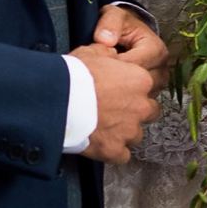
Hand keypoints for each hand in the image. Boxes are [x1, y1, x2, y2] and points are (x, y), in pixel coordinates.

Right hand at [69, 44, 159, 164]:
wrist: (57, 100)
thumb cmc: (73, 76)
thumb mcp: (92, 52)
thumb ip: (109, 54)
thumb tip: (112, 54)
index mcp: (140, 80)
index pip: (149, 85)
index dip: (134, 88)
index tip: (121, 90)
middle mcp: (140, 106)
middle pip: (149, 111)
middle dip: (135, 111)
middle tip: (115, 108)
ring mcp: (129, 130)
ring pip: (136, 135)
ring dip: (124, 132)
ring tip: (105, 127)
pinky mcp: (114, 149)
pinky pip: (122, 155)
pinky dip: (112, 151)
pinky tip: (100, 144)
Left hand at [93, 4, 168, 91]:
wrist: (126, 32)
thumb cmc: (121, 25)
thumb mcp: (114, 16)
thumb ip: (109, 23)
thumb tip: (105, 39)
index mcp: (156, 48)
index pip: (136, 65)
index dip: (114, 66)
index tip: (98, 64)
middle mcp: (161, 66)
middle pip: (141, 83)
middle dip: (118, 81)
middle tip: (98, 76)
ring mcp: (157, 81)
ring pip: (141, 96)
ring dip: (121, 92)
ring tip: (104, 83)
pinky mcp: (150, 91)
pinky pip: (138, 102)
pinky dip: (123, 98)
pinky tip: (110, 90)